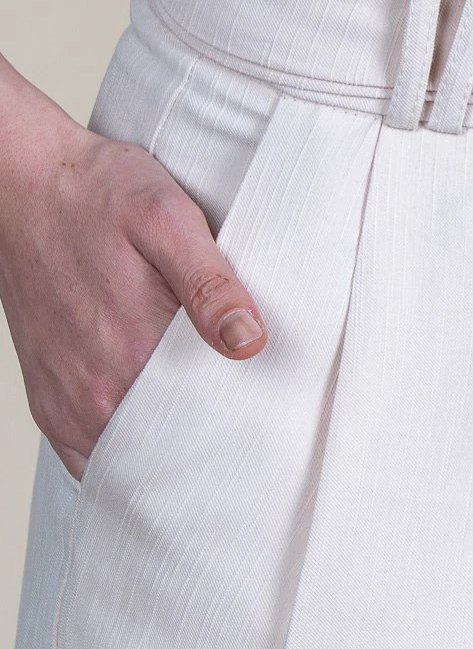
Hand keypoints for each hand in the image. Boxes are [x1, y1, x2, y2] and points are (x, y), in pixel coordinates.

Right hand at [0, 80, 266, 480]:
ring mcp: (66, 405)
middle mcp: (92, 395)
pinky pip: (92, 454)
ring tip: (210, 425)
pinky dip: (127, 450)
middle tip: (252, 428)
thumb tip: (250, 342)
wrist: (24, 187)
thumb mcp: (167, 219)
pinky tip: (158, 426)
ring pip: (130, 460)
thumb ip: (210, 284)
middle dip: (212, 448)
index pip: (206, 430)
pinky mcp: (50, 402)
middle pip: (170, 454)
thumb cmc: (97, 196)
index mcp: (130, 356)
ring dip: (169, 452)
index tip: (273, 422)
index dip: (244, 432)